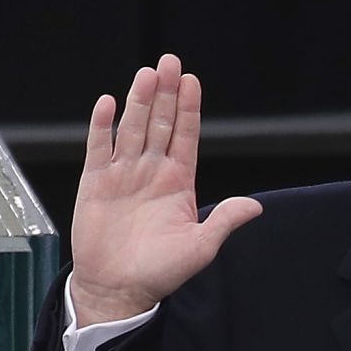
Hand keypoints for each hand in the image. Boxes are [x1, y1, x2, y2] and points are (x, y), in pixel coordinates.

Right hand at [69, 54, 262, 325]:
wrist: (119, 288)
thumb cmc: (161, 272)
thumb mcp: (201, 246)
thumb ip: (224, 221)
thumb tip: (255, 206)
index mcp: (179, 182)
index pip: (185, 137)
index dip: (189, 109)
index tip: (192, 81)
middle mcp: (152, 172)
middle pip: (160, 124)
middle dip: (166, 93)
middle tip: (170, 61)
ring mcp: (123, 175)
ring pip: (133, 129)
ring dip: (139, 101)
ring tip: (146, 74)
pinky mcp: (95, 183)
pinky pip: (99, 148)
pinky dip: (102, 126)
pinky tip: (108, 104)